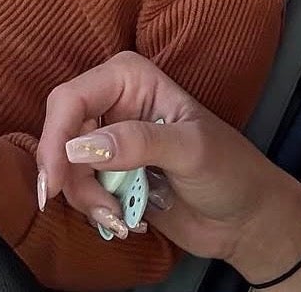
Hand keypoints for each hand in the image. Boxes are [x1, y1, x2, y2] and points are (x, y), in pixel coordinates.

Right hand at [37, 52, 294, 269]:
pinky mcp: (112, 176)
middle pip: (62, 134)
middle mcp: (115, 103)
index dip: (56, 138)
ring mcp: (112, 141)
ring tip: (124, 220)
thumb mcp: (189, 149)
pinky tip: (128, 223)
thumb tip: (79, 148)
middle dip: (72, 179)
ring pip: (68, 168)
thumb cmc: (229, 169)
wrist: (245, 218)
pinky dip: (97, 211)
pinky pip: (81, 191)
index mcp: (130, 77)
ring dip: (88, 201)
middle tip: (103, 210)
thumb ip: (138, 142)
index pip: (72, 98)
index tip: (54, 184)